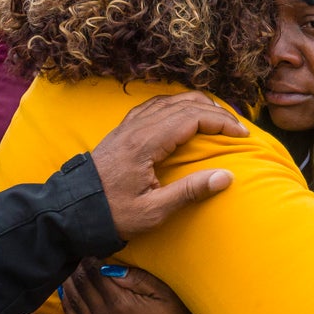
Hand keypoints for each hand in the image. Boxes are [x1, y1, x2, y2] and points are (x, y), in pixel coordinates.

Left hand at [61, 258, 194, 313]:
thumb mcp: (161, 291)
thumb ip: (136, 277)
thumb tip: (110, 266)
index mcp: (119, 303)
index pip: (95, 274)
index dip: (88, 259)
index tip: (87, 249)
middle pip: (81, 287)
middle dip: (76, 269)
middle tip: (76, 256)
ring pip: (74, 304)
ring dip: (69, 285)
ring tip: (69, 270)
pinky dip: (69, 306)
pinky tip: (67, 294)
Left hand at [92, 91, 248, 239]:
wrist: (72, 209)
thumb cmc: (112, 213)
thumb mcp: (153, 211)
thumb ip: (189, 192)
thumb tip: (226, 176)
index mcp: (147, 142)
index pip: (192, 118)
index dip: (221, 122)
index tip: (241, 135)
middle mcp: (138, 127)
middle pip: (185, 105)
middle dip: (216, 112)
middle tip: (237, 127)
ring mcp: (129, 125)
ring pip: (170, 100)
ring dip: (198, 104)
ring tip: (219, 116)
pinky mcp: (124, 129)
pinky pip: (155, 105)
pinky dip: (177, 104)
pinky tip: (185, 112)